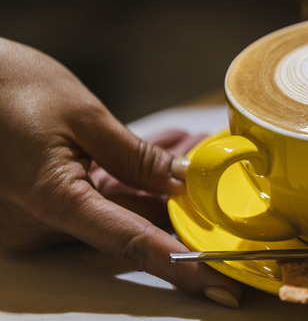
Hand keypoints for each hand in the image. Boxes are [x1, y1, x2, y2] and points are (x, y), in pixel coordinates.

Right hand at [0, 39, 240, 306]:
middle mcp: (39, 225)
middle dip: (178, 209)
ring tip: (192, 156)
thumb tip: (185, 181)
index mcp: (51, 200)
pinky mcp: (37, 209)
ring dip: (155, 191)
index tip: (219, 285)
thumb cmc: (9, 88)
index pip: (131, 242)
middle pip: (129, 227)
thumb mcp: (84, 116)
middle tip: (222, 194)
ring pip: (116, 213)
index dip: (180, 264)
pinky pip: (96, 203)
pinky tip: (159, 162)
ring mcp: (35, 221)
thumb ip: (137, 156)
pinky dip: (128, 185)